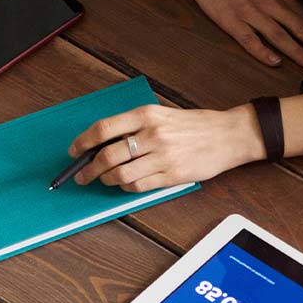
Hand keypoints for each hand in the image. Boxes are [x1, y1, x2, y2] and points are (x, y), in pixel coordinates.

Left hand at [68, 103, 264, 190]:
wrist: (229, 135)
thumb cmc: (195, 125)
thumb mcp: (162, 115)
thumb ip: (135, 126)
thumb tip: (103, 143)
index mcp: (147, 115)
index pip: (103, 129)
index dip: (82, 142)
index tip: (74, 151)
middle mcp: (153, 135)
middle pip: (107, 155)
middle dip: (88, 169)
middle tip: (81, 175)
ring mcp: (162, 157)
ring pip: (120, 174)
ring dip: (106, 180)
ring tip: (103, 180)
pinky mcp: (172, 175)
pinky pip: (138, 186)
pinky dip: (126, 187)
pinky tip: (125, 184)